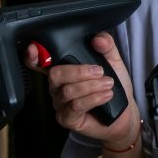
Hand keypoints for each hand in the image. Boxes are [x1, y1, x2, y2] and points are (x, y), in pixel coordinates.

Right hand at [24, 31, 140, 148]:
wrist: (124, 113)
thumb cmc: (113, 86)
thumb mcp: (113, 61)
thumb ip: (107, 46)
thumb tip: (98, 39)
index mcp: (64, 70)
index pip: (41, 63)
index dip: (33, 56)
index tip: (33, 48)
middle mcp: (57, 87)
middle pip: (55, 75)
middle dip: (78, 71)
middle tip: (100, 71)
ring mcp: (60, 104)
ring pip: (68, 91)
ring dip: (91, 86)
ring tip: (109, 84)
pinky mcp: (67, 119)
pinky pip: (76, 106)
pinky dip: (93, 98)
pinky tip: (106, 95)